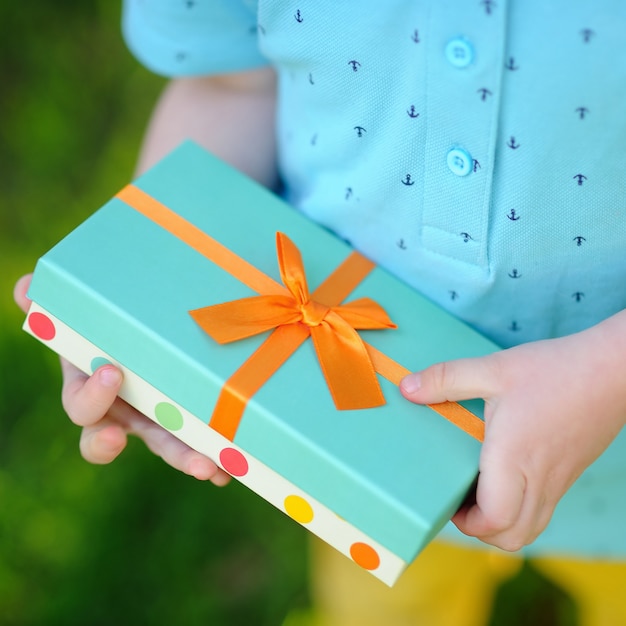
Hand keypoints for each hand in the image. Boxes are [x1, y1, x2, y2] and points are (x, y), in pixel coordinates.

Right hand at [14, 274, 229, 485]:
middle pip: (145, 443)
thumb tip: (25, 287)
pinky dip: (216, 452)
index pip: (84, 409)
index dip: (93, 399)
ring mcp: (156, 415)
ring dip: (193, 459)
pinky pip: (198, 438)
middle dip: (167, 451)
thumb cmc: (105, 321)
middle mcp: (123, 411)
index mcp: (93, 388)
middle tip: (194, 460)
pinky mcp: (186, 413)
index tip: (112, 372)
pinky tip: (237, 462)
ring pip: (171, 446)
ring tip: (217, 469)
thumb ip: (52, 304)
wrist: (135, 320)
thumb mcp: (81, 311)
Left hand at [400, 319, 625, 550]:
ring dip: (502, 524)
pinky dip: (521, 509)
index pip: (494, 521)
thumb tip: (407, 387)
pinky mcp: (570, 472)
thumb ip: (446, 379)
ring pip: (532, 528)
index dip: (466, 523)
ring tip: (480, 492)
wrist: (613, 368)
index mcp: (515, 459)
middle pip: (512, 537)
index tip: (448, 502)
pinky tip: (506, 474)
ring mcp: (560, 480)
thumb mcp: (493, 369)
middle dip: (480, 531)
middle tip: (459, 501)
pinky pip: (543, 509)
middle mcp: (539, 479)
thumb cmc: (553, 369)